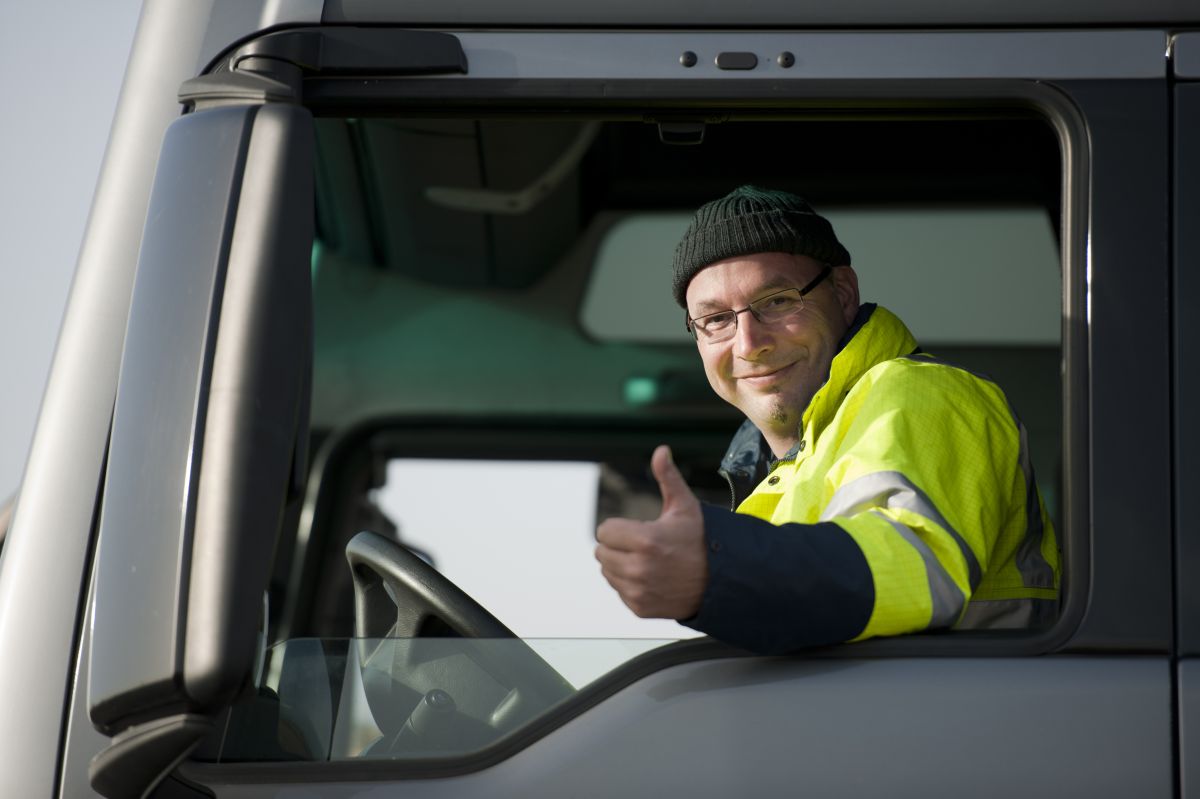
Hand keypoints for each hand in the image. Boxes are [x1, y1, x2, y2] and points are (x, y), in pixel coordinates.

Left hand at [595, 445, 707, 619]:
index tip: (639, 529)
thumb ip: (667, 477)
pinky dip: (630, 584)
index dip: (620, 527)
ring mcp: (639, 591)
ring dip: (622, 565)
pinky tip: (653, 578)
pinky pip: (619, 591)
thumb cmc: (702, 540)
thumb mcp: (685, 506)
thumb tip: (661, 450)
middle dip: (619, 546)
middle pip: (601, 552)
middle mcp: (638, 568)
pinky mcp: (640, 608)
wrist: (722, 579)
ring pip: (608, 572)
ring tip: (649, 561)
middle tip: (645, 546)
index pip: (604, 531)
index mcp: (645, 540)